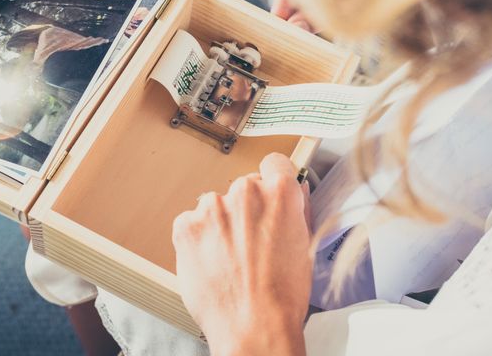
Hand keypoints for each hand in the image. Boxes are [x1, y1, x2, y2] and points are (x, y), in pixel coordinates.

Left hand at [173, 153, 311, 355]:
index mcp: (279, 192)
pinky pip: (192, 222)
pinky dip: (199, 239)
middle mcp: (245, 192)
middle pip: (244, 187)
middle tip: (251, 241)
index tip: (268, 192)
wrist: (253, 327)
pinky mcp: (186, 226)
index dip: (273, 180)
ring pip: (216, 205)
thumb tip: (293, 193)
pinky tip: (212, 261)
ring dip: (221, 223)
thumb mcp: (305, 246)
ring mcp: (212, 208)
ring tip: (230, 257)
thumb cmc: (282, 296)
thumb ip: (296, 211)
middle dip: (247, 208)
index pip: (274, 164)